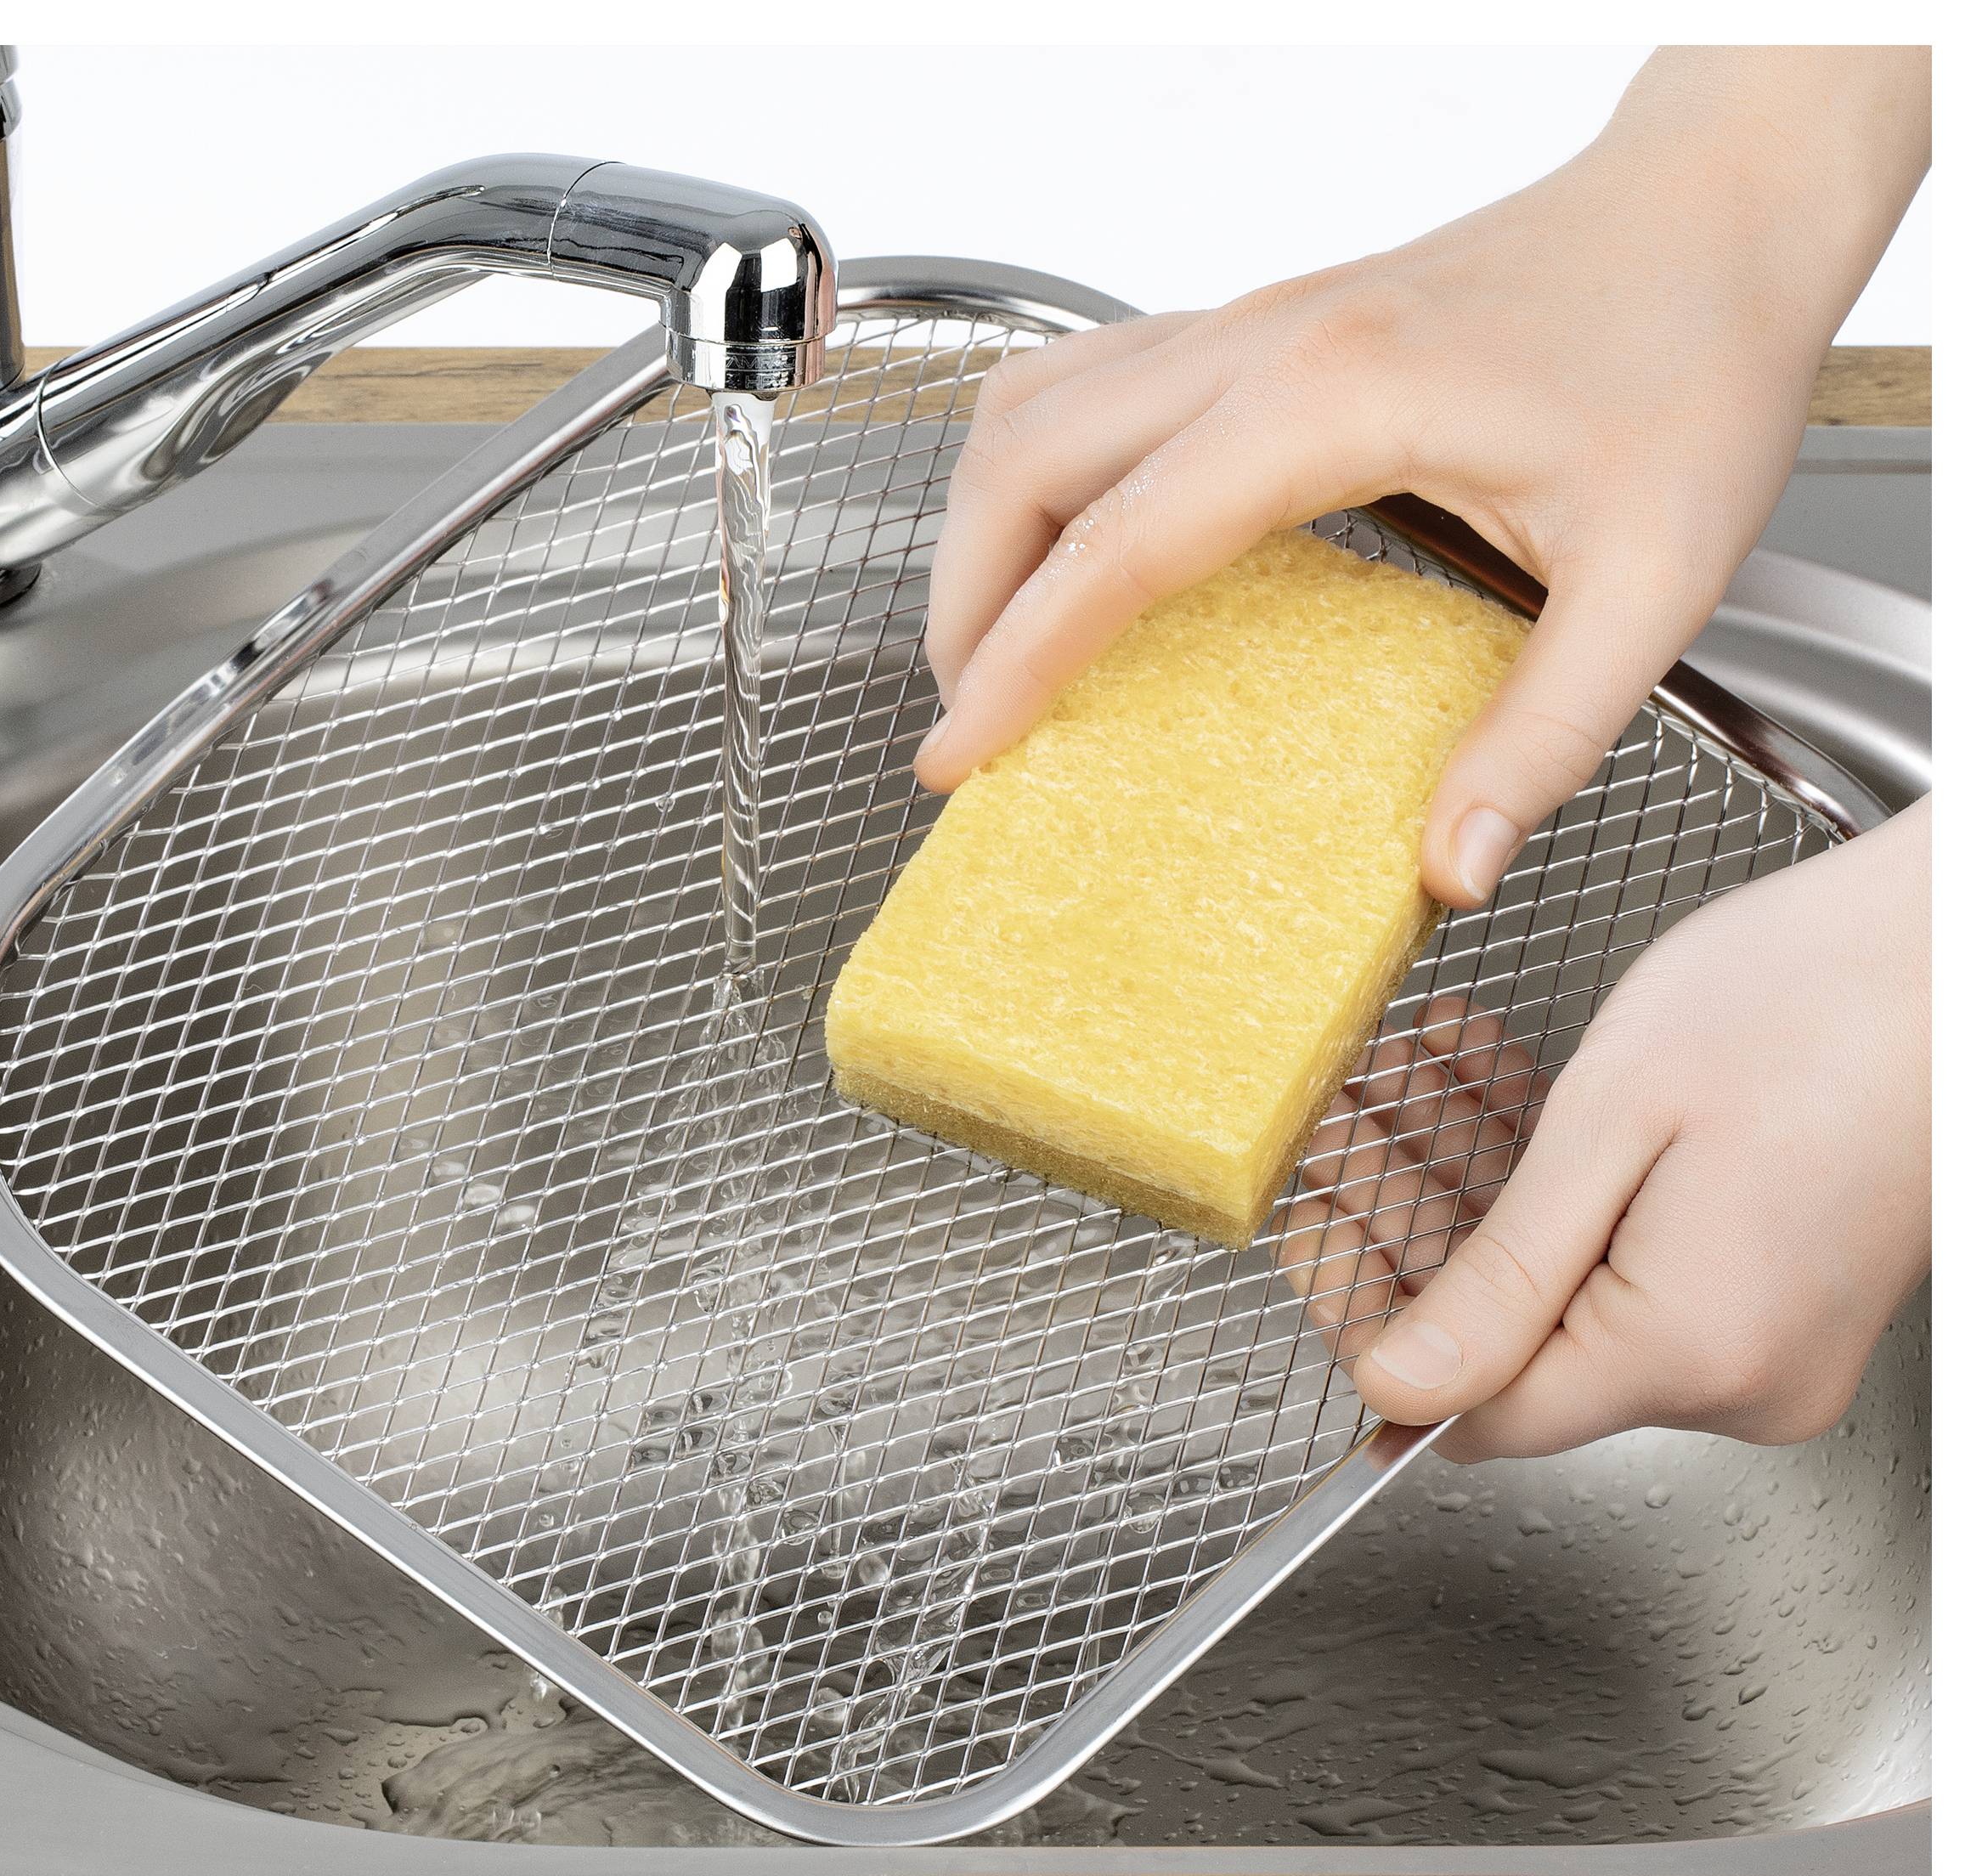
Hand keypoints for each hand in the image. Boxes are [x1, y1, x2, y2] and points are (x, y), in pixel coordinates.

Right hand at [915, 47, 1930, 909]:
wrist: (1722, 203)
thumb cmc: (1693, 348)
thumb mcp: (1657, 574)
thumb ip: (1547, 733)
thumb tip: (1453, 867)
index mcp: (1336, 400)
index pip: (1116, 541)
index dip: (1015, 658)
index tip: (959, 753)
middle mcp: (1267, 342)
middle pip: (1023, 453)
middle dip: (959, 599)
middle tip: (966, 720)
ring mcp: (1252, 321)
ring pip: (1034, 401)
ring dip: (981, 527)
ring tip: (990, 648)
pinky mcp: (1261, 325)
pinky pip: (1088, 383)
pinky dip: (1038, 476)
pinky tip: (1070, 552)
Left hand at [1278, 801, 1928, 1460]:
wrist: (1970, 945)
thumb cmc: (1824, 994)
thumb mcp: (1615, 1123)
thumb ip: (1498, 1277)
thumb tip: (1394, 1390)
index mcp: (1691, 1352)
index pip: (1471, 1411)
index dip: (1373, 1328)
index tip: (1313, 1230)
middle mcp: (1744, 1382)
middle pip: (1512, 1351)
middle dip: (1416, 1231)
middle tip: (1351, 1118)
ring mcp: (1776, 1348)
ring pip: (1563, 1300)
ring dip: (1478, 1194)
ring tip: (1416, 1078)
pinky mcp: (1790, 1301)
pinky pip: (1634, 1274)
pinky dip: (1561, 1198)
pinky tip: (1505, 1097)